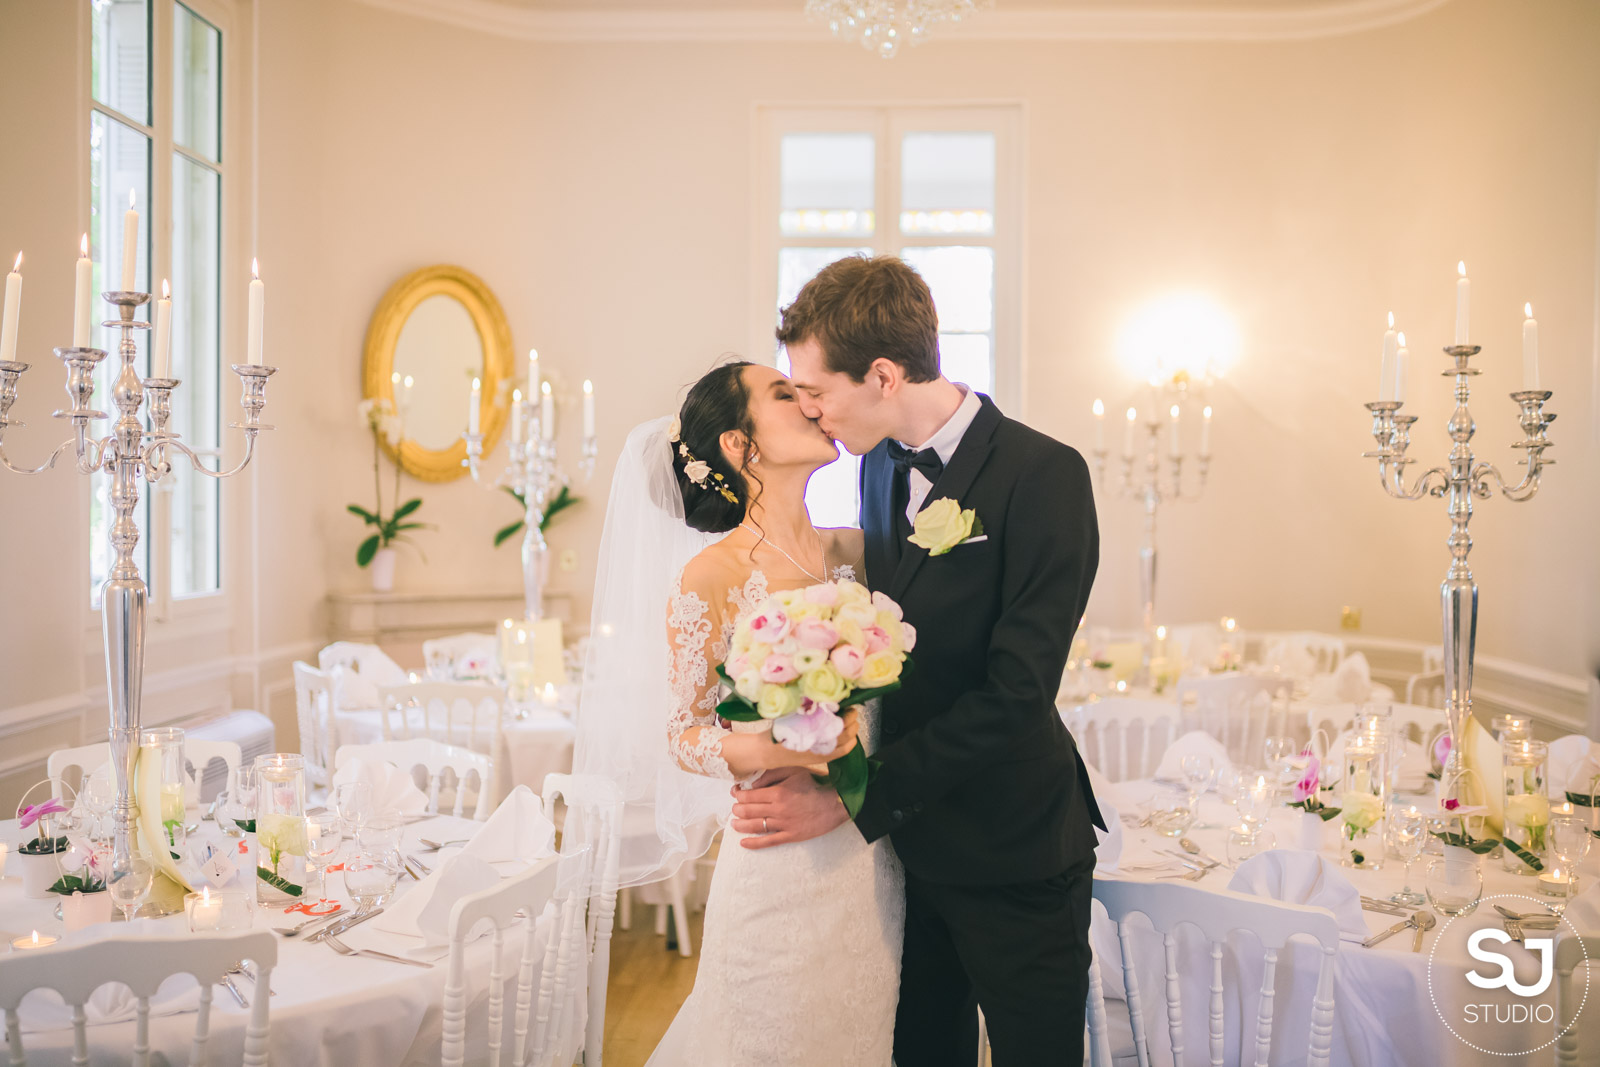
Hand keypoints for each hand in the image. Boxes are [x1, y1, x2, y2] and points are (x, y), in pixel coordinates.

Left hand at [730, 766, 848, 848]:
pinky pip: (769, 841)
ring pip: (755, 827)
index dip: (738, 794)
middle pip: (749, 812)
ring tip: (734, 823)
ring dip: (741, 825)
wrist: (836, 802)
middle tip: (734, 808)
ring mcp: (784, 825)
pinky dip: (754, 843)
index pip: (749, 796)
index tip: (735, 792)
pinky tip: (744, 843)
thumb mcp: (793, 771)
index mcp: (777, 793)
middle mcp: (778, 810)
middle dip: (737, 810)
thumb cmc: (815, 784)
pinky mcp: (791, 836)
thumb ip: (771, 774)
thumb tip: (753, 783)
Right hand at [760, 708, 861, 769]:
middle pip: (846, 732)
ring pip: (847, 743)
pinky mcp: (822, 758)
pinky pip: (842, 752)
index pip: (840, 723)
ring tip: (851, 722)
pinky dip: (850, 744)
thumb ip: (811, 708)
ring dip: (852, 732)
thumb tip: (827, 699)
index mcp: (815, 730)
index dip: (848, 714)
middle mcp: (821, 743)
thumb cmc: (780, 730)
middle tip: (852, 711)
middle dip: (852, 721)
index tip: (849, 705)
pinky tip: (850, 737)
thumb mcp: (793, 714)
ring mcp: (823, 752)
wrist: (770, 751)